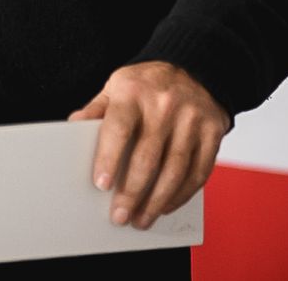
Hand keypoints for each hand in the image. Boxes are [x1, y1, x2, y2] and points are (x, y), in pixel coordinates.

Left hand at [69, 61, 229, 229]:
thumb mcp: (116, 86)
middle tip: (120, 216)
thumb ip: (96, 109)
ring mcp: (192, 120)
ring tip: (142, 218)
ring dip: (157, 201)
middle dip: (132, 192)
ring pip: (175, 169)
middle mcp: (164, 105)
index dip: (109, 158)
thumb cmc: (146, 84)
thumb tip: (74, 126)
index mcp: (133, 92)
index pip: (119, 128)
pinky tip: (167, 205)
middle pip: (147, 157)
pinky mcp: (214, 133)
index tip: (101, 185)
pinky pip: (199, 171)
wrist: (194, 68)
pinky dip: (182, 194)